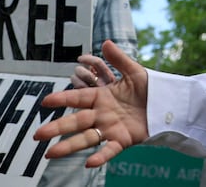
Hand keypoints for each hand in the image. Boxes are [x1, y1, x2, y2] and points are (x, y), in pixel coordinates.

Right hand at [34, 40, 148, 167]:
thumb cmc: (150, 87)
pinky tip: (89, 163)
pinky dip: (100, 156)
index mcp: (101, 96)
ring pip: (86, 138)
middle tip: (37, 135)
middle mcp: (101, 114)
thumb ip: (119, 59)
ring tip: (50, 153)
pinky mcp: (123, 140)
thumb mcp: (135, 72)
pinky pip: (109, 150)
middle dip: (57, 127)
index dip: (62, 99)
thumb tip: (106, 42)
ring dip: (68, 146)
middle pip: (75, 121)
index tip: (45, 101)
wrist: (168, 104)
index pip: (77, 98)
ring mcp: (110, 128)